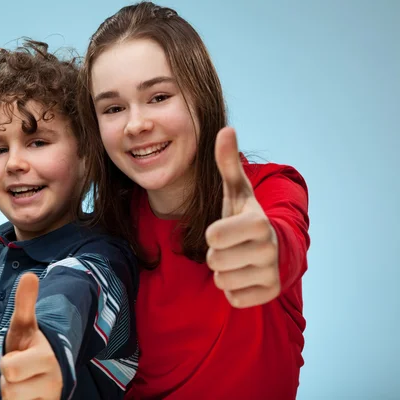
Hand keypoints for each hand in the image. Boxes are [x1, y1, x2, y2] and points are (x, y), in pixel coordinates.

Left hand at [0, 273, 61, 399]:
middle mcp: (52, 381)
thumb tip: (29, 275)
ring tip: (23, 384)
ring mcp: (50, 397)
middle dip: (9, 382)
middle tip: (19, 372)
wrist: (48, 369)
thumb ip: (24, 303)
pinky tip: (27, 395)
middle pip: (9, 390)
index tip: (18, 356)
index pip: (9, 369)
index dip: (7, 363)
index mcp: (45, 358)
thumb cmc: (30, 346)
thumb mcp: (24, 325)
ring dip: (14, 395)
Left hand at [205, 127, 279, 307]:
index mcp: (258, 222)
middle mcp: (269, 249)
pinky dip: (233, 289)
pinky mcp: (269, 294)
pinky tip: (244, 275)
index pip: (213, 235)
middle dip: (216, 254)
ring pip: (222, 281)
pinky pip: (233, 298)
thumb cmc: (246, 218)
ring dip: (223, 272)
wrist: (274, 248)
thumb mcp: (237, 192)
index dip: (212, 234)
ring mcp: (271, 274)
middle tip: (230, 247)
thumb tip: (226, 129)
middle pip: (214, 260)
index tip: (224, 229)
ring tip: (237, 260)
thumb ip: (228, 164)